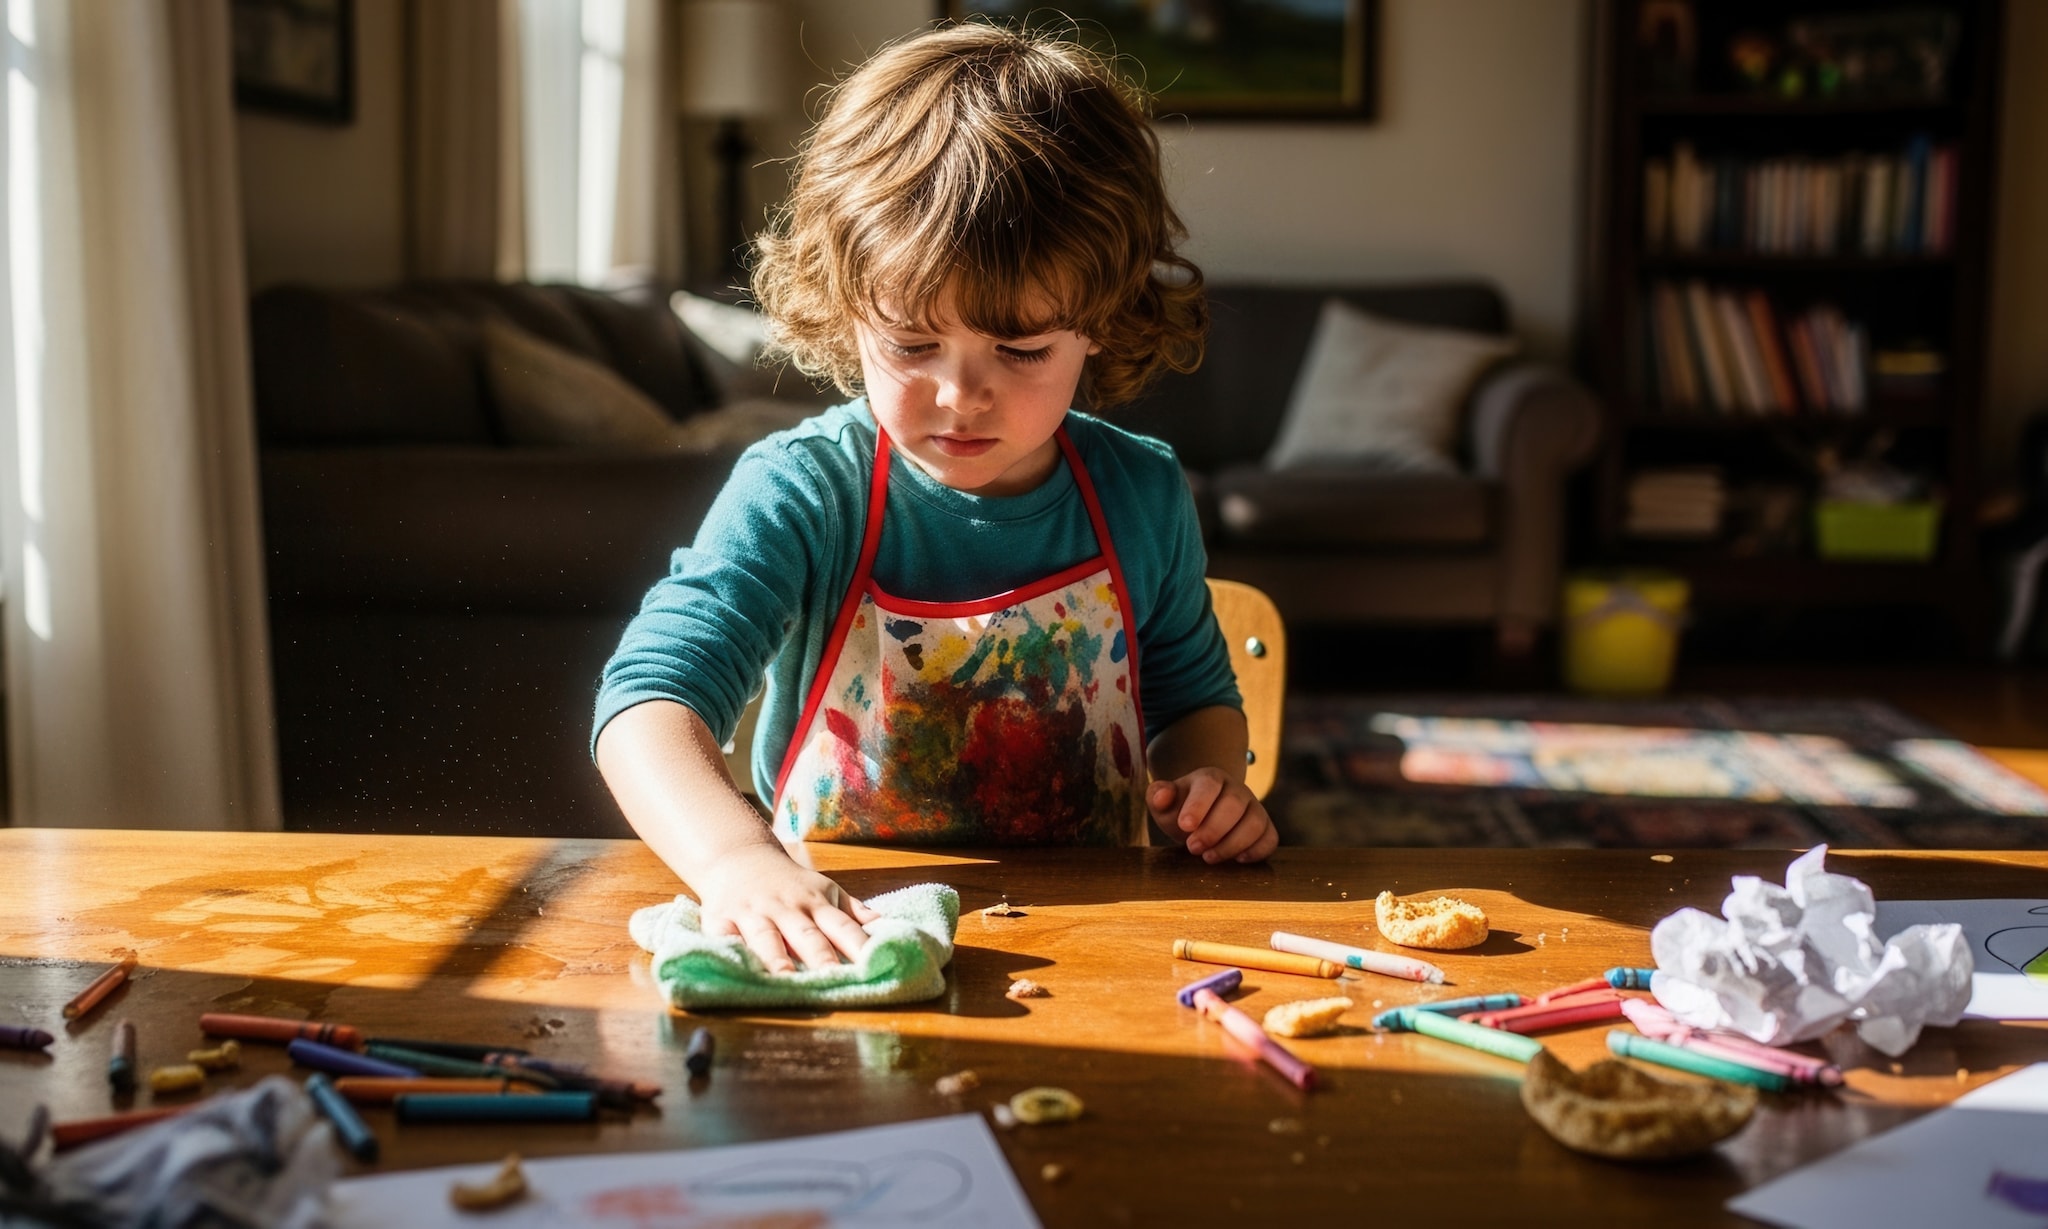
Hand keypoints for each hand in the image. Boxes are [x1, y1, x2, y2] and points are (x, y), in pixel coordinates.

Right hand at [693, 846, 881, 972]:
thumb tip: (886, 927)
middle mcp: (787, 908)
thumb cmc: (788, 883)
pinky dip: (729, 950)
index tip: (875, 965)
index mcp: (816, 903)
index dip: (859, 946)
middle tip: (835, 980)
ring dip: (777, 959)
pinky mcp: (721, 920)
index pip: (843, 927)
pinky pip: (725, 937)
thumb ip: (853, 911)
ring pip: (766, 939)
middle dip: (821, 958)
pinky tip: (735, 966)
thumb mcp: (824, 889)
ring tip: (786, 980)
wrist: (738, 856)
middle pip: (807, 935)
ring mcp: (753, 914)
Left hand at [1148, 768, 1278, 864]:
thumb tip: (1161, 796)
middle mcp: (1237, 790)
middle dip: (1213, 830)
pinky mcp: (1265, 828)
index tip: (1184, 826)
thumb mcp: (1165, 803)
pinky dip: (1256, 852)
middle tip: (1193, 847)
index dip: (1198, 805)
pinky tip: (1237, 860)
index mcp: (1211, 778)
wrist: (1203, 817)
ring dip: (1232, 844)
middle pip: (1234, 804)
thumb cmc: (1182, 810)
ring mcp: (1255, 808)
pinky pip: (1270, 839)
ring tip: (1209, 858)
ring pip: (1254, 823)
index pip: (1209, 785)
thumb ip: (1158, 797)